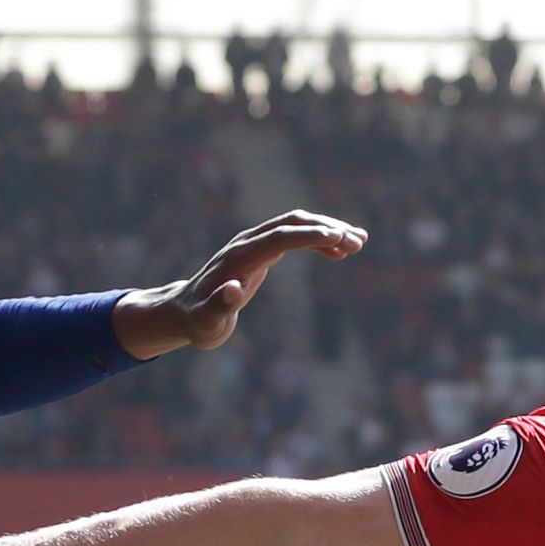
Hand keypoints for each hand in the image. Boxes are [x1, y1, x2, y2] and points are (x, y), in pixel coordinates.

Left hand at [112, 211, 366, 357]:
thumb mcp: (208, 321)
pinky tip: (337, 252)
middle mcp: (247, 243)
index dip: (310, 235)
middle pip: (292, 224)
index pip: (280, 237)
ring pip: (295, 226)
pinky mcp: (259, 250)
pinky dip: (317, 239)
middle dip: (326, 228)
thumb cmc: (198, 322)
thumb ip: (219, 306)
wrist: (185, 311)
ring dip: (327, 230)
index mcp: (240, 257)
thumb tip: (233, 290)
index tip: (340, 238)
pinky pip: (292, 236)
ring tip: (358, 243)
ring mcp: (253, 244)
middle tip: (359, 241)